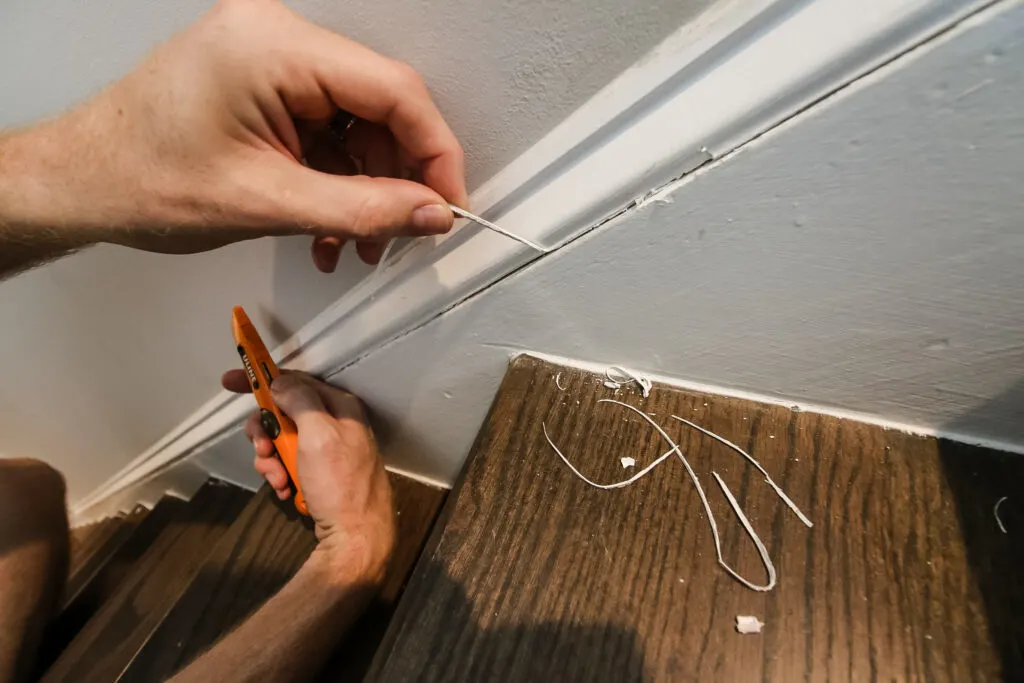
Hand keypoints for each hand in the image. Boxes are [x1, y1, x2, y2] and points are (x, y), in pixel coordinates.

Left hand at [1, 0, 465, 271]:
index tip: (448, 205)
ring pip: (358, 122)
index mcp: (273, 47)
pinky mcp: (265, 80)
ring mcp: (270, 56)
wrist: (83, 181)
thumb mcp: (268, 202)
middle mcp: (275, 37)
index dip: (435, 153)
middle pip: (380, 105)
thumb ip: (363, 208)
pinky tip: (330, 224)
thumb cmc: (142, 179)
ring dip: (365, 187)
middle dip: (396, 178)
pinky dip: (336, 178)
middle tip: (403, 233)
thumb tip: (432, 214)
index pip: (393, 90)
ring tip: (355, 243)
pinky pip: (327, 126)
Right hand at [222, 369, 394, 582]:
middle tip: (262, 450)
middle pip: (286, 413)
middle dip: (266, 432)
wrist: (355, 538)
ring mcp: (331, 452)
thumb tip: (280, 381)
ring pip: (284, 442)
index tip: (231, 382)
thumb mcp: (319, 434)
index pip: (297, 382)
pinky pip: (291, 465)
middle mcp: (338, 425)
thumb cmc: (339, 484)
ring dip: (272, 460)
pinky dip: (281, 475)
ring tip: (277, 479)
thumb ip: (300, 401)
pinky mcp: (323, 475)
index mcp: (342, 408)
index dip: (263, 380)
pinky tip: (284, 489)